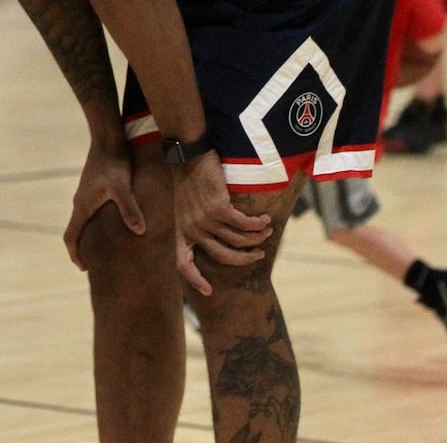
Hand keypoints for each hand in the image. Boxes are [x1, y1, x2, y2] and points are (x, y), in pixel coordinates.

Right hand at [63, 139, 145, 269]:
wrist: (108, 139)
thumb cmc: (114, 163)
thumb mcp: (122, 188)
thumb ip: (129, 209)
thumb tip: (139, 231)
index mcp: (83, 206)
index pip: (71, 235)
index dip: (75, 253)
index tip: (84, 267)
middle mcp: (81, 202)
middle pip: (77, 230)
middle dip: (83, 248)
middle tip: (97, 263)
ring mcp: (87, 194)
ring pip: (84, 220)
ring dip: (90, 235)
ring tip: (107, 247)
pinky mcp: (94, 187)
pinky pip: (92, 210)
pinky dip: (97, 222)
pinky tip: (114, 223)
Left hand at [172, 152, 271, 293]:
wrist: (188, 155)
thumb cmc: (187, 179)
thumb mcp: (183, 206)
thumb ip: (193, 224)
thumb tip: (212, 238)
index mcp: (180, 230)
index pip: (182, 263)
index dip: (194, 279)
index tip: (208, 292)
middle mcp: (192, 229)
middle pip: (223, 256)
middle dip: (245, 258)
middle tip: (258, 255)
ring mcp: (205, 220)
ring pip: (238, 239)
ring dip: (257, 237)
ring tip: (266, 231)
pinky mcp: (219, 208)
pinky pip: (245, 224)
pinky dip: (257, 224)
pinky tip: (264, 220)